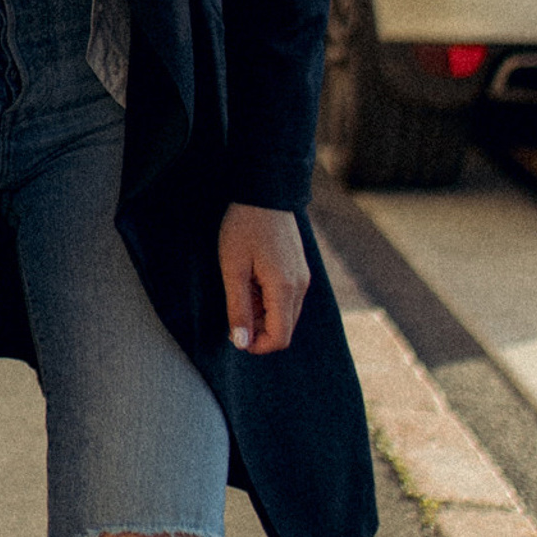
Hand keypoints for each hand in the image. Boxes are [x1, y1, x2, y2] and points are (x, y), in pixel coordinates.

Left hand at [218, 203, 309, 354]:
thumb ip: (239, 308)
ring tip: (242, 287)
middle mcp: (301, 286)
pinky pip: (288, 298)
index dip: (257, 345)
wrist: (264, 190)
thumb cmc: (244, 227)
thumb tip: (242, 343)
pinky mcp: (300, 269)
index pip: (280, 338)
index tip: (235, 334)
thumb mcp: (233, 268)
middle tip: (235, 307)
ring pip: (286, 314)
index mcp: (285, 288)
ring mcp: (303, 277)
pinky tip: (252, 279)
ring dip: (263, 313)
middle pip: (284, 329)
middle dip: (259, 329)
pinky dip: (270, 300)